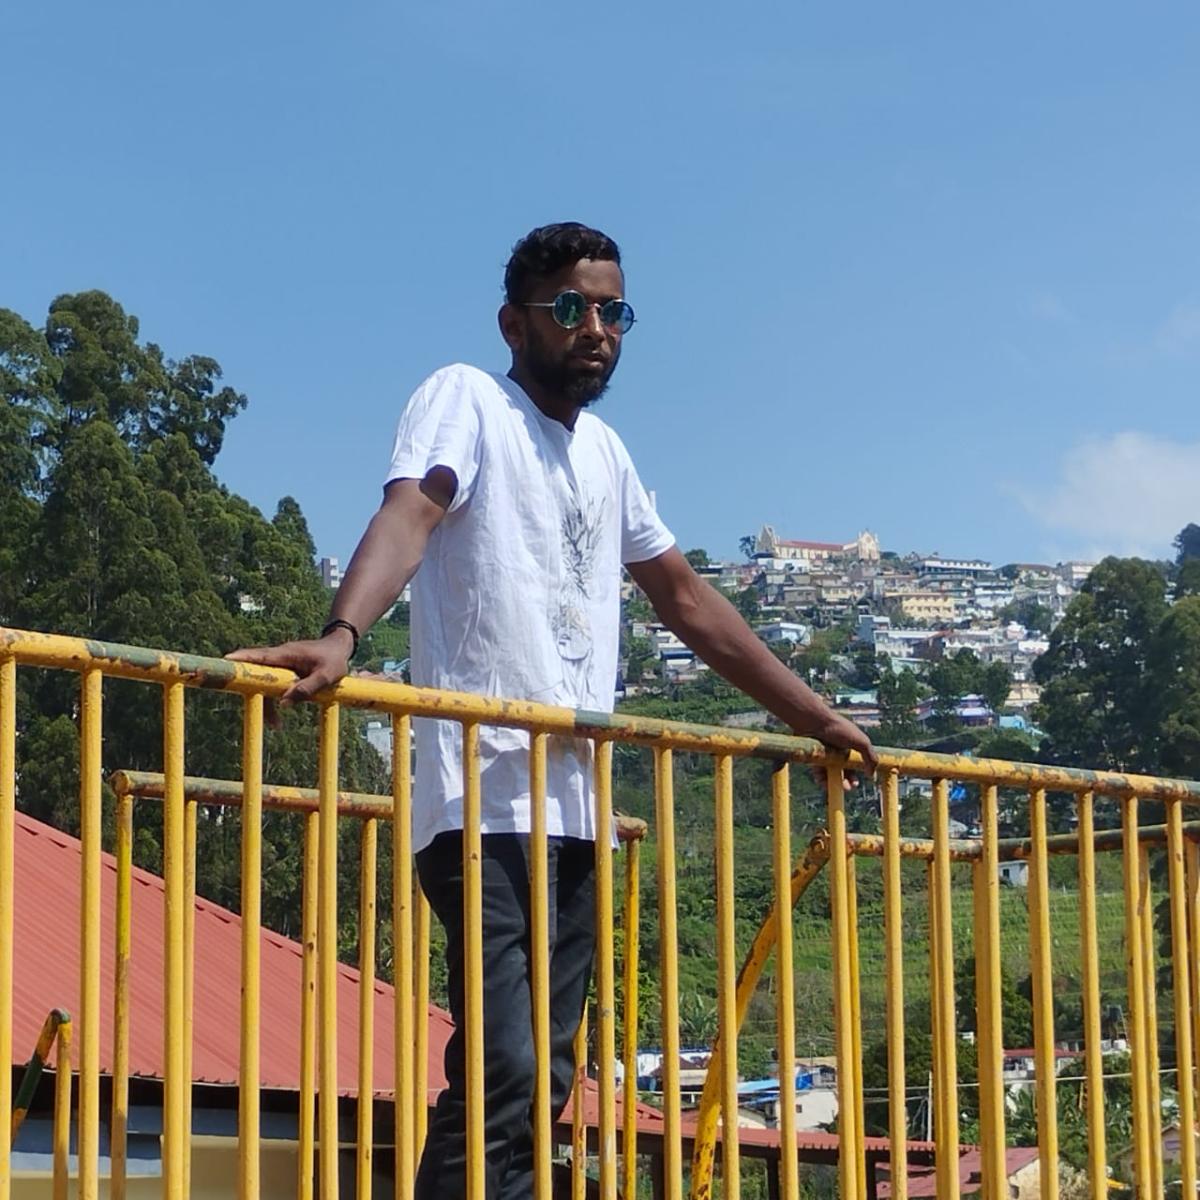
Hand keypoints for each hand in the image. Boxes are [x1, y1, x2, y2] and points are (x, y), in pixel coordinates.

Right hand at [225, 629, 353, 710]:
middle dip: (249, 690)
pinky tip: (278, 718)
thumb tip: (284, 703)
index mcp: (287, 654)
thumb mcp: (327, 676)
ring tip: (276, 725)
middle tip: (243, 703)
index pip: (260, 656)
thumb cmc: (334, 659)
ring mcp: (281, 664)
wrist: (340, 648)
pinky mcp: (284, 672)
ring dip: (266, 703)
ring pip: (264, 683)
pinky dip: (274, 701)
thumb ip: (308, 687)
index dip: (243, 659)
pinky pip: (272, 686)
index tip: (226, 661)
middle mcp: (280, 658)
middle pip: (256, 673)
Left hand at [803, 712, 877, 790]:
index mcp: (850, 746)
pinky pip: (818, 772)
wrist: (814, 722)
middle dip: (846, 782)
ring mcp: (825, 755)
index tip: (856, 783)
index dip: (855, 775)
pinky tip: (824, 783)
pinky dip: (821, 779)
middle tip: (848, 787)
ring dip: (834, 783)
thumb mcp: (861, 742)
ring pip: (830, 774)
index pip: (855, 764)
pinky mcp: (813, 758)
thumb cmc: (839, 729)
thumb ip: (871, 757)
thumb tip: (872, 774)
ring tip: (836, 786)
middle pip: (843, 771)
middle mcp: (838, 750)